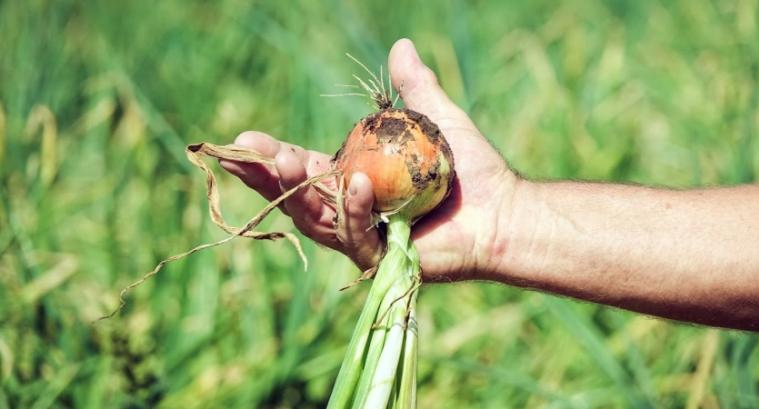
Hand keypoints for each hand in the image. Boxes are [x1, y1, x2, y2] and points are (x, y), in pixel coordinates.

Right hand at [221, 39, 516, 280]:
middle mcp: (352, 213)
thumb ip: (415, 88)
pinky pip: (358, 235)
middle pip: (296, 199)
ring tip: (286, 159)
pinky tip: (356, 182)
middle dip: (268, 176)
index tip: (243, 139)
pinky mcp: (382, 259)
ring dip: (299, 190)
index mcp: (354, 183)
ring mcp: (364, 240)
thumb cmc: (472, 169)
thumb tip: (401, 45)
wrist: (504, 209)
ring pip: (317, 219)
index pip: (304, 170)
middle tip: (243, 153)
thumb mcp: (438, 119)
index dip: (273, 157)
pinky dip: (355, 208)